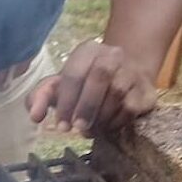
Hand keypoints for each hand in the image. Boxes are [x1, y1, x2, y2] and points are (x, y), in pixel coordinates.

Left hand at [28, 40, 155, 136]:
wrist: (124, 78)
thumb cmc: (83, 85)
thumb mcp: (59, 87)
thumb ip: (41, 97)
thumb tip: (35, 116)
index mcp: (87, 51)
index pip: (74, 73)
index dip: (66, 101)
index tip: (61, 125)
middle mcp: (113, 55)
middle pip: (100, 76)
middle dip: (86, 106)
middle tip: (77, 128)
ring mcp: (132, 71)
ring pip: (117, 92)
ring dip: (101, 116)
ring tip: (91, 130)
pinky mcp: (146, 90)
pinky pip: (131, 107)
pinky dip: (116, 121)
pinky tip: (107, 127)